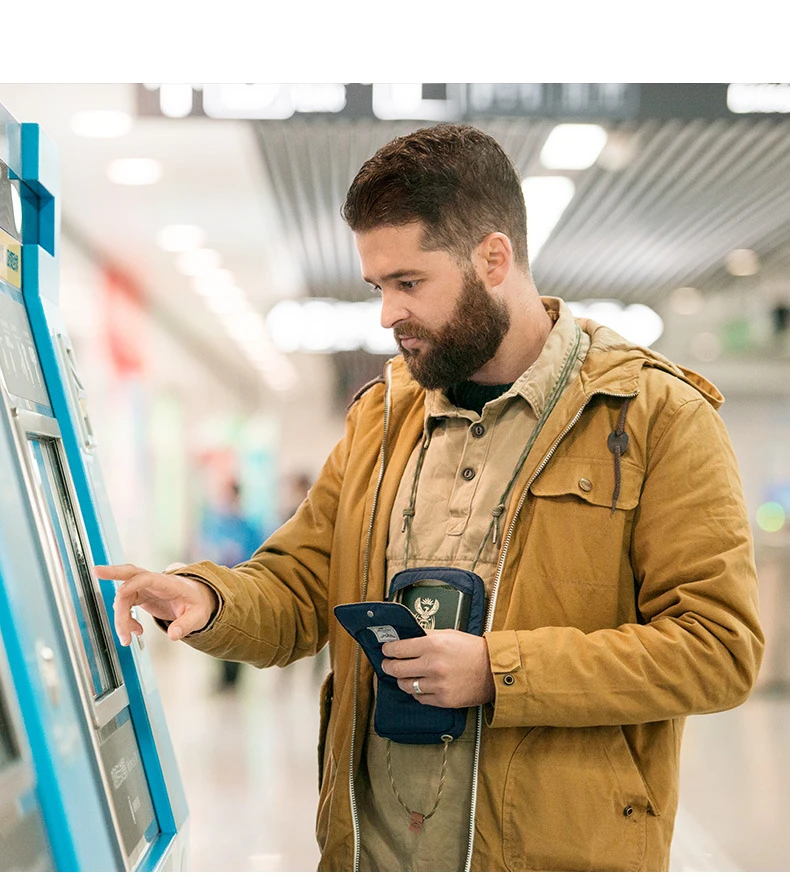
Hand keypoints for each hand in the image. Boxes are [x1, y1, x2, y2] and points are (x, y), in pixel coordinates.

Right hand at [94, 563, 218, 645]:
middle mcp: (155, 582)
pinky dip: (125, 620)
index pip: (148, 578)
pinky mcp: (141, 595)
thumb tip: (174, 635)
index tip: (120, 594)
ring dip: (120, 618)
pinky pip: (126, 605)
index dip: (132, 584)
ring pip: (124, 596)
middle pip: (131, 572)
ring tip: (127, 639)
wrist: (198, 600)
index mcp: (169, 583)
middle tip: (95, 571)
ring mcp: (146, 588)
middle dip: (113, 572)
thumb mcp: (199, 616)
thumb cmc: (198, 605)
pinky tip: (135, 632)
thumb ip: (186, 625)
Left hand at [380, 630, 494, 707]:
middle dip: (388, 666)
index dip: (387, 650)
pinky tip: (421, 685)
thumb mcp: (449, 634)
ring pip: (405, 685)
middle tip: (388, 664)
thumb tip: (407, 635)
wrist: (494, 670)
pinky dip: (417, 692)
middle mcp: (432, 665)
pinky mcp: (443, 699)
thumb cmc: (473, 650)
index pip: (398, 648)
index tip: (385, 650)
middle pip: (396, 669)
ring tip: (405, 676)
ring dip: (403, 680)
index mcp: (432, 644)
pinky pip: (419, 698)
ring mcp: (437, 684)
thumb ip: (426, 635)